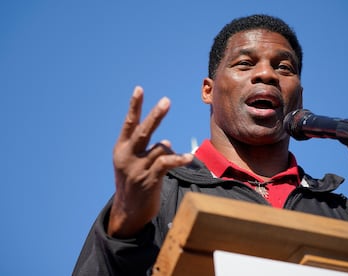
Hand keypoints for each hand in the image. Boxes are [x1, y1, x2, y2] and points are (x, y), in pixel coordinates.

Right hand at [108, 86, 192, 237]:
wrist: (127, 213)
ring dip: (170, 149)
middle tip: (166, 101)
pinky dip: (178, 158)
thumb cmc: (133, 184)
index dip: (134, 106)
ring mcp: (138, 168)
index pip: (129, 124)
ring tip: (179, 156)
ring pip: (159, 147)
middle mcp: (127, 156)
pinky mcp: (149, 179)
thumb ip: (147, 150)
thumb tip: (167, 141)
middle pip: (143, 131)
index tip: (139, 89)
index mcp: (120, 149)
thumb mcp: (132, 164)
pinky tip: (188, 157)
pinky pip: (167, 163)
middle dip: (155, 115)